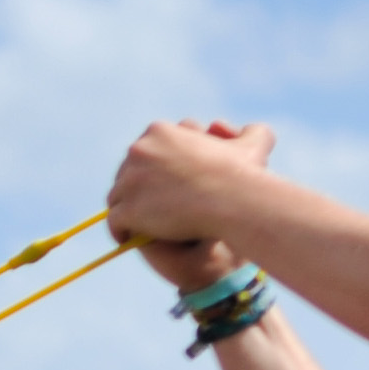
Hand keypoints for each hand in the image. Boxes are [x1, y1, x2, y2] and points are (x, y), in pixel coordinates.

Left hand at [108, 119, 275, 276]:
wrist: (229, 199)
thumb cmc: (242, 174)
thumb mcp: (253, 144)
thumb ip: (249, 133)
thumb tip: (230, 130)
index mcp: (158, 132)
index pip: (144, 153)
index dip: (151, 171)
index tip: (161, 187)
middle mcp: (139, 151)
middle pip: (127, 173)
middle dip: (135, 190)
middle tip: (147, 209)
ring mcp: (130, 180)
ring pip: (118, 197)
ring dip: (125, 210)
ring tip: (137, 225)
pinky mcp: (127, 208)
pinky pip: (114, 221)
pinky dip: (119, 231)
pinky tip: (129, 239)